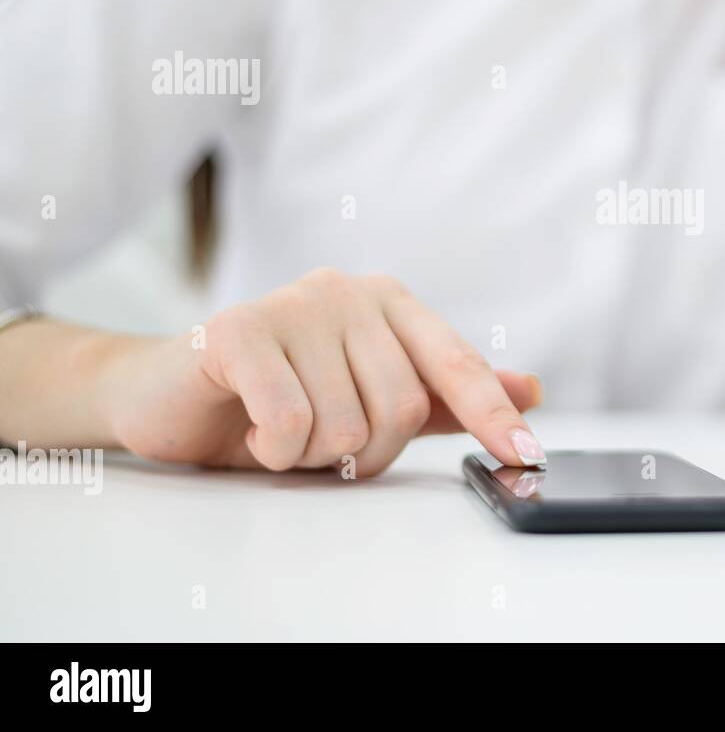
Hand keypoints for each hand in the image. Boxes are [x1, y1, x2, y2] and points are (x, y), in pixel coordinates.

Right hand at [105, 268, 543, 476]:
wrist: (171, 395)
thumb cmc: (278, 397)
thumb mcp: (369, 400)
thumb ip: (446, 397)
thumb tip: (530, 391)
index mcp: (390, 303)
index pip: (457, 364)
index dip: (493, 414)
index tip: (526, 456)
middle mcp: (349, 291)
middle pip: (401, 407)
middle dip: (363, 451)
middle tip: (321, 441)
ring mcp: (294, 304)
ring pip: (345, 424)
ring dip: (310, 455)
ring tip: (280, 428)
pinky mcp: (238, 329)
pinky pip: (289, 421)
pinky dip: (273, 448)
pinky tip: (249, 427)